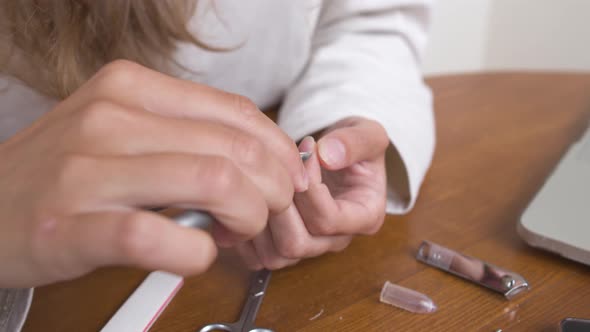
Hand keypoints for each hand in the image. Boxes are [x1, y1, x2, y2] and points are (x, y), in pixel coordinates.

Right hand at [0, 60, 306, 286]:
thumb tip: (259, 160)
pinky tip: (197, 253)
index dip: (277, 150)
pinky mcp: (72, 226)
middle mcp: (110, 118)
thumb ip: (185, 135)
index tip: (287, 177)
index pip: (236, 112)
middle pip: (234, 150)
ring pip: (212, 182)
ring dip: (247, 217)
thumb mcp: (121, 129)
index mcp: (130, 87)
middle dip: (273, 189)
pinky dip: (197, 253)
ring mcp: (88, 170)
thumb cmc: (65, 172)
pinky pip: (160, 237)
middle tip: (268, 211)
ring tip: (237, 231)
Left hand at [235, 117, 388, 268]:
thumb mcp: (367, 133)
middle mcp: (337, 240)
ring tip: (264, 180)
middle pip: (298, 243)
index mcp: (365, 217)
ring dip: (261, 216)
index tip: (305, 152)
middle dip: (279, 204)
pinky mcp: (284, 248)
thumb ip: (355, 141)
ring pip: (275, 254)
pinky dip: (247, 230)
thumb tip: (328, 156)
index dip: (308, 187)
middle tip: (276, 168)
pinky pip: (257, 257)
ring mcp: (310, 247)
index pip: (328, 220)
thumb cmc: (353, 145)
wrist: (336, 152)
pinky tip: (251, 195)